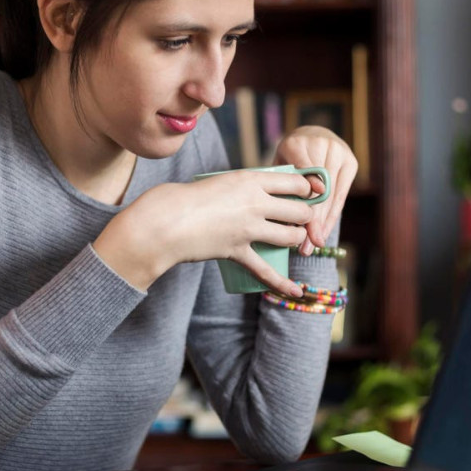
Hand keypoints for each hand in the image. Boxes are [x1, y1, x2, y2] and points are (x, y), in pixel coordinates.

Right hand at [94, 171, 316, 295]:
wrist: (163, 221)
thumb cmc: (183, 197)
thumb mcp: (218, 181)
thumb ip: (238, 186)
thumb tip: (250, 193)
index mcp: (250, 180)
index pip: (295, 181)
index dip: (307, 187)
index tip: (307, 192)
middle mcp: (255, 203)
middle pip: (300, 210)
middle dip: (306, 216)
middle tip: (300, 218)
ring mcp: (248, 229)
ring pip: (290, 236)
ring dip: (297, 239)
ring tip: (292, 238)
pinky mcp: (237, 251)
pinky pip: (265, 270)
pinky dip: (282, 283)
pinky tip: (297, 291)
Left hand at [273, 125, 357, 254]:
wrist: (310, 136)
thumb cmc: (286, 160)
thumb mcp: (278, 167)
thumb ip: (283, 184)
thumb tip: (287, 215)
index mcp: (296, 143)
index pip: (303, 171)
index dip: (308, 189)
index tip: (307, 211)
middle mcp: (322, 144)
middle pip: (320, 188)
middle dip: (313, 220)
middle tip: (305, 246)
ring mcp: (340, 152)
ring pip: (332, 195)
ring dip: (323, 223)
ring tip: (313, 245)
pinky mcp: (351, 163)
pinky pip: (341, 196)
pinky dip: (331, 217)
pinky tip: (324, 234)